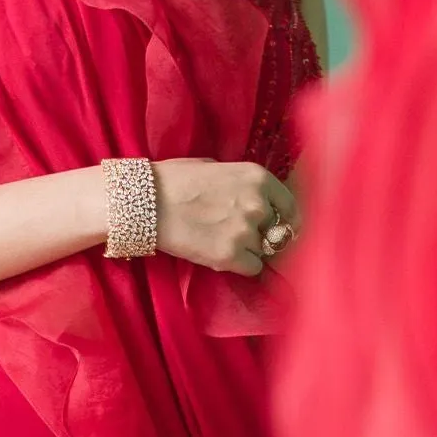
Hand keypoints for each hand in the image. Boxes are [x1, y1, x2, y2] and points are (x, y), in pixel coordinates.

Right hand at [149, 158, 300, 278]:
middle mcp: (258, 204)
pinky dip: (240, 265)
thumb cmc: (176, 180)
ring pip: (263, 251)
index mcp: (258, 178)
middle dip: (261, 233)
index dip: (285, 219)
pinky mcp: (230, 256)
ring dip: (248, 250)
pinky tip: (220, 253)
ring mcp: (245, 232)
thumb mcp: (217, 167)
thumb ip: (243, 184)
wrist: (147, 202)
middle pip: (277, 230)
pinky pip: (252, 268)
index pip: (290, 206)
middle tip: (236, 232)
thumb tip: (257, 199)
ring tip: (220, 240)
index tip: (280, 227)